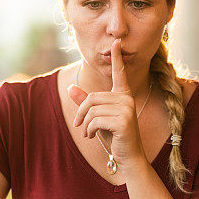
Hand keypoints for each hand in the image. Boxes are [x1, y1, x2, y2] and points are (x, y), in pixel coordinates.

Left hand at [68, 39, 145, 167]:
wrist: (129, 157)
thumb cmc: (114, 136)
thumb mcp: (97, 117)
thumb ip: (85, 103)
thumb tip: (70, 88)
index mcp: (123, 96)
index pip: (120, 73)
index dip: (117, 58)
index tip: (116, 42)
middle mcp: (127, 99)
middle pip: (92, 98)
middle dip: (82, 113)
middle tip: (80, 127)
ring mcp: (127, 109)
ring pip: (92, 110)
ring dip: (84, 124)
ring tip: (87, 133)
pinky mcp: (124, 121)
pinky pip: (95, 120)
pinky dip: (89, 129)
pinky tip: (92, 136)